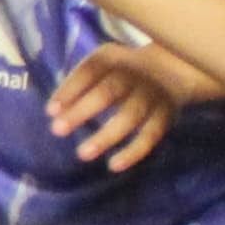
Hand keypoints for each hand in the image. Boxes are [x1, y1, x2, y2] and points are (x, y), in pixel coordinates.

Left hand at [48, 46, 178, 172]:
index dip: (70, 89)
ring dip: (106, 136)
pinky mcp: (165, 115)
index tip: (51, 111)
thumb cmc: (124, 69)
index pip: (89, 71)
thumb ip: (80, 82)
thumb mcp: (103, 62)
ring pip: (130, 116)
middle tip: (57, 130)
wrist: (174, 68)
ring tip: (82, 154)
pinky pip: (151, 135)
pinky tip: (114, 165)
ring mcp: (151, 95)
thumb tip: (54, 113)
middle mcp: (134, 74)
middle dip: (82, 111)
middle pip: (108, 92)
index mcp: (113, 59)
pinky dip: (134, 151)